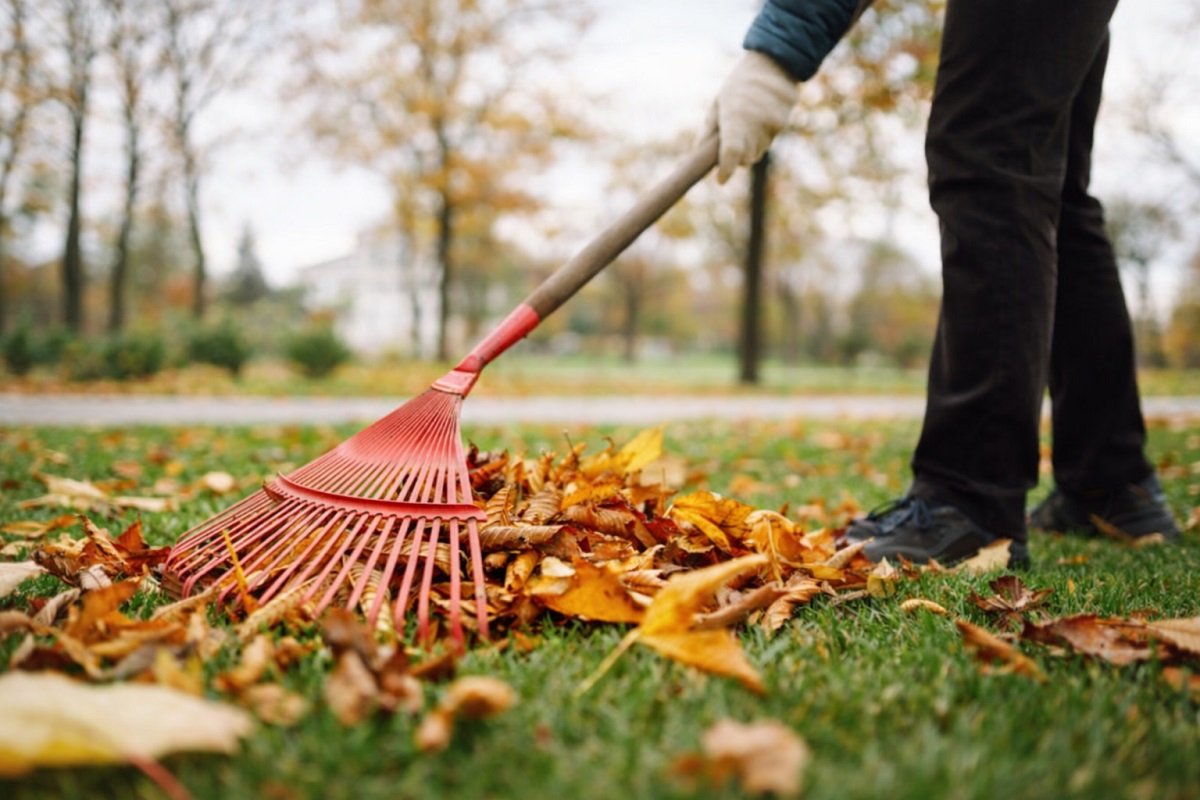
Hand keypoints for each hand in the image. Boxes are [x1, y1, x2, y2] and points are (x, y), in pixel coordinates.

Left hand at [706, 51, 796, 182]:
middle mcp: (755, 123)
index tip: (721, 179)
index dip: (727, 169)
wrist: (772, 64)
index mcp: (734, 116)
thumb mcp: (717, 106)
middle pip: (746, 159)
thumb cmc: (738, 87)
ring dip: (751, 144)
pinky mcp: (784, 123)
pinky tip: (763, 114)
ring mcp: (773, 124)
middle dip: (738, 156)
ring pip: (758, 150)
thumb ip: (708, 133)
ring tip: (749, 119)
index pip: (732, 151)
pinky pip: (770, 139)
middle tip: (733, 138)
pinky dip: (764, 133)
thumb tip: (698, 156)